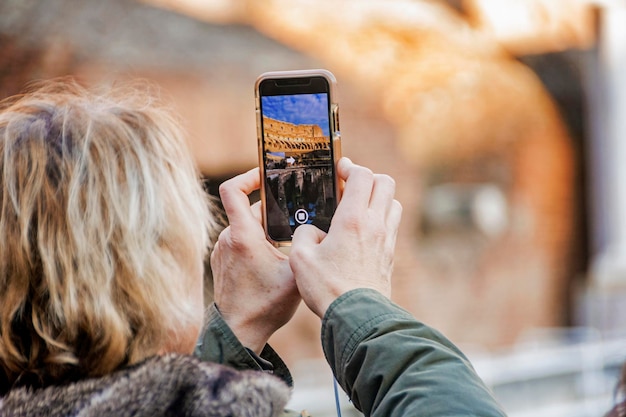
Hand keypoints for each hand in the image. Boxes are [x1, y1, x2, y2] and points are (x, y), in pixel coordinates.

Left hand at [211, 168, 300, 353]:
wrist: (239, 332)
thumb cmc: (265, 306)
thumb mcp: (295, 275)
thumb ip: (307, 249)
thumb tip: (320, 230)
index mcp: (243, 236)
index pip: (233, 189)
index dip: (249, 175)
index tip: (267, 175)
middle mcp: (228, 238)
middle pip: (249, 209)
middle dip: (274, 211)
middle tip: (297, 215)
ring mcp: (223, 250)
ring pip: (247, 226)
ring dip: (266, 228)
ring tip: (289, 240)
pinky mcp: (222, 260)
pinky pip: (240, 240)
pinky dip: (257, 241)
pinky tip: (275, 256)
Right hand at [289, 158, 402, 317]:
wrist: (357, 317)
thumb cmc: (328, 288)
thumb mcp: (301, 258)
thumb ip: (303, 235)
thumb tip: (312, 231)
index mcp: (353, 219)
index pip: (363, 176)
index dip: (350, 167)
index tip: (339, 170)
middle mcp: (376, 224)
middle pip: (385, 182)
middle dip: (368, 177)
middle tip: (349, 185)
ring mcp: (387, 239)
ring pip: (393, 202)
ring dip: (378, 197)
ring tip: (357, 207)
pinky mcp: (390, 255)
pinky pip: (392, 224)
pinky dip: (381, 218)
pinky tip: (362, 231)